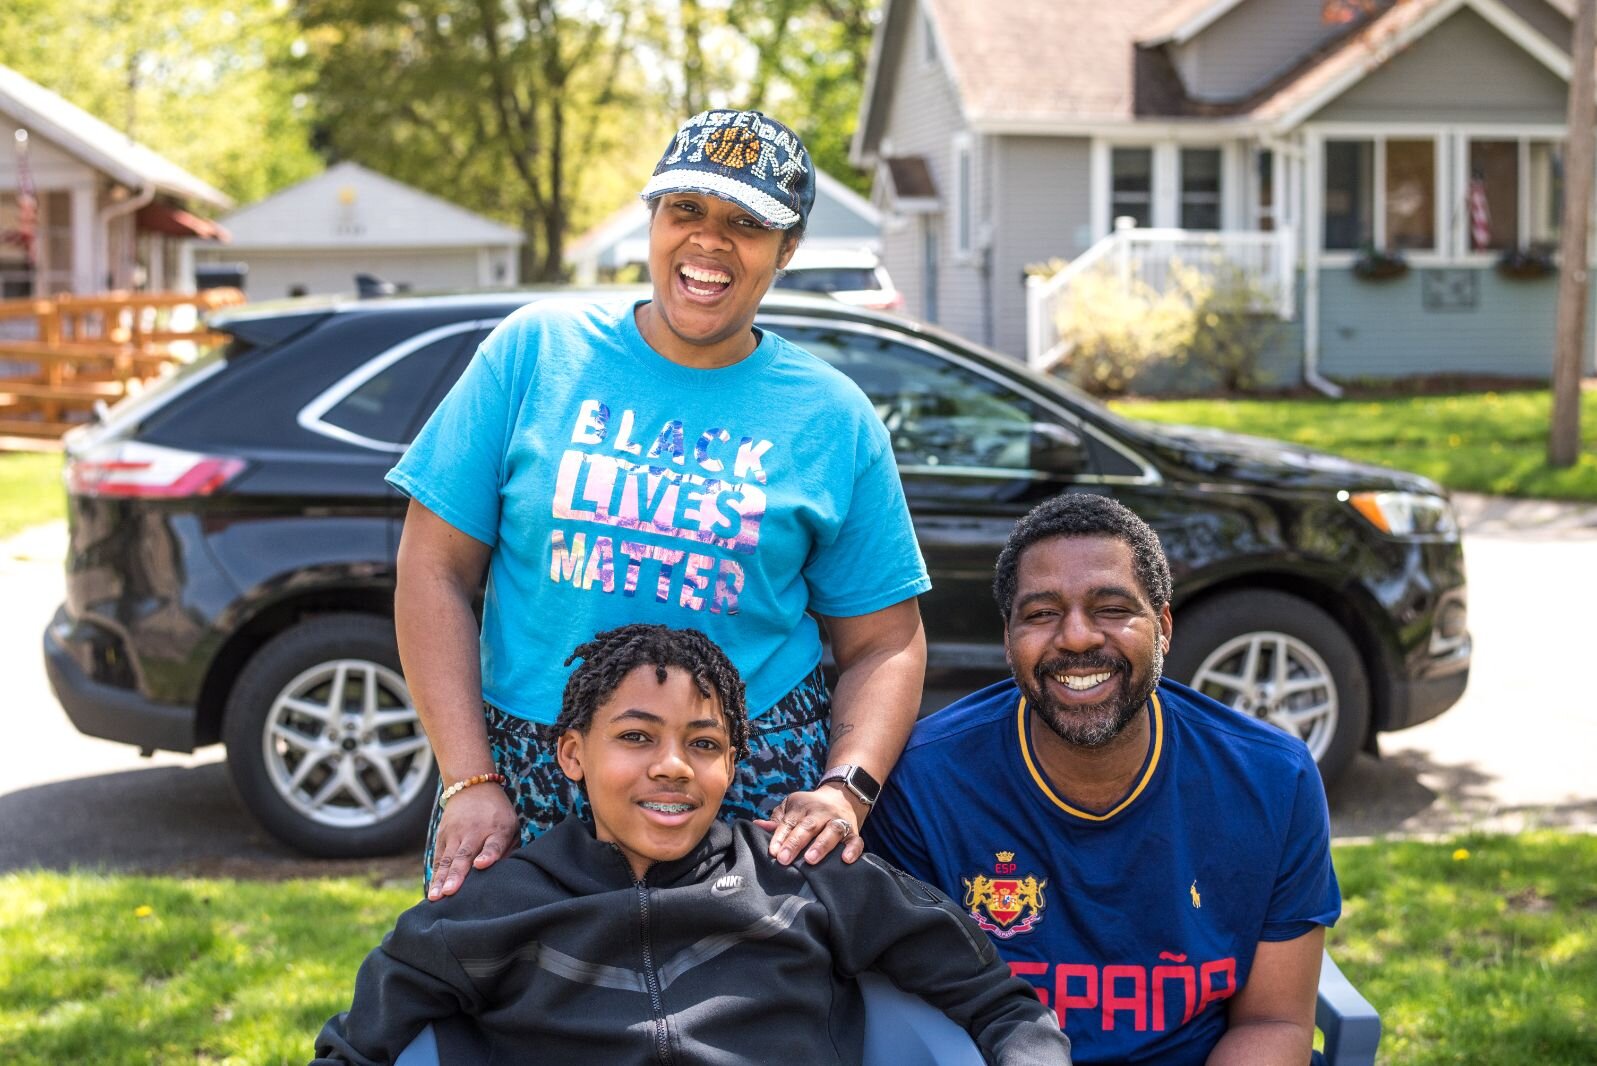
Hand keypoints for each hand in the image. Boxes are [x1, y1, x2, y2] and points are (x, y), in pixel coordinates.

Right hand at [427, 783, 518, 900]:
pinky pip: (439, 859)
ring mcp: (456, 833)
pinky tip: (433, 892)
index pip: (493, 844)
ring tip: (436, 897)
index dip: (488, 855)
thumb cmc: (498, 815)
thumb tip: (502, 876)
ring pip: (448, 859)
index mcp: (497, 830)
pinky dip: (436, 875)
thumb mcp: (511, 826)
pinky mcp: (442, 836)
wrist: (473, 786)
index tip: (481, 865)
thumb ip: (508, 850)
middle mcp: (475, 832)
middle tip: (451, 892)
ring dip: (442, 879)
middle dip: (457, 874)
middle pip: (465, 855)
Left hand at [757, 785, 865, 866]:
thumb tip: (758, 825)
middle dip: (795, 842)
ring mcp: (839, 821)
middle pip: (808, 826)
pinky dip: (853, 849)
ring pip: (832, 831)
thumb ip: (777, 819)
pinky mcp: (854, 832)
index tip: (773, 852)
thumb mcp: (791, 807)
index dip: (780, 836)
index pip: (789, 822)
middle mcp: (821, 813)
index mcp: (802, 807)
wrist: (841, 796)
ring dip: (821, 845)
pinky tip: (845, 859)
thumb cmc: (808, 808)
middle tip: (784, 859)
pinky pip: (856, 840)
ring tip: (810, 860)